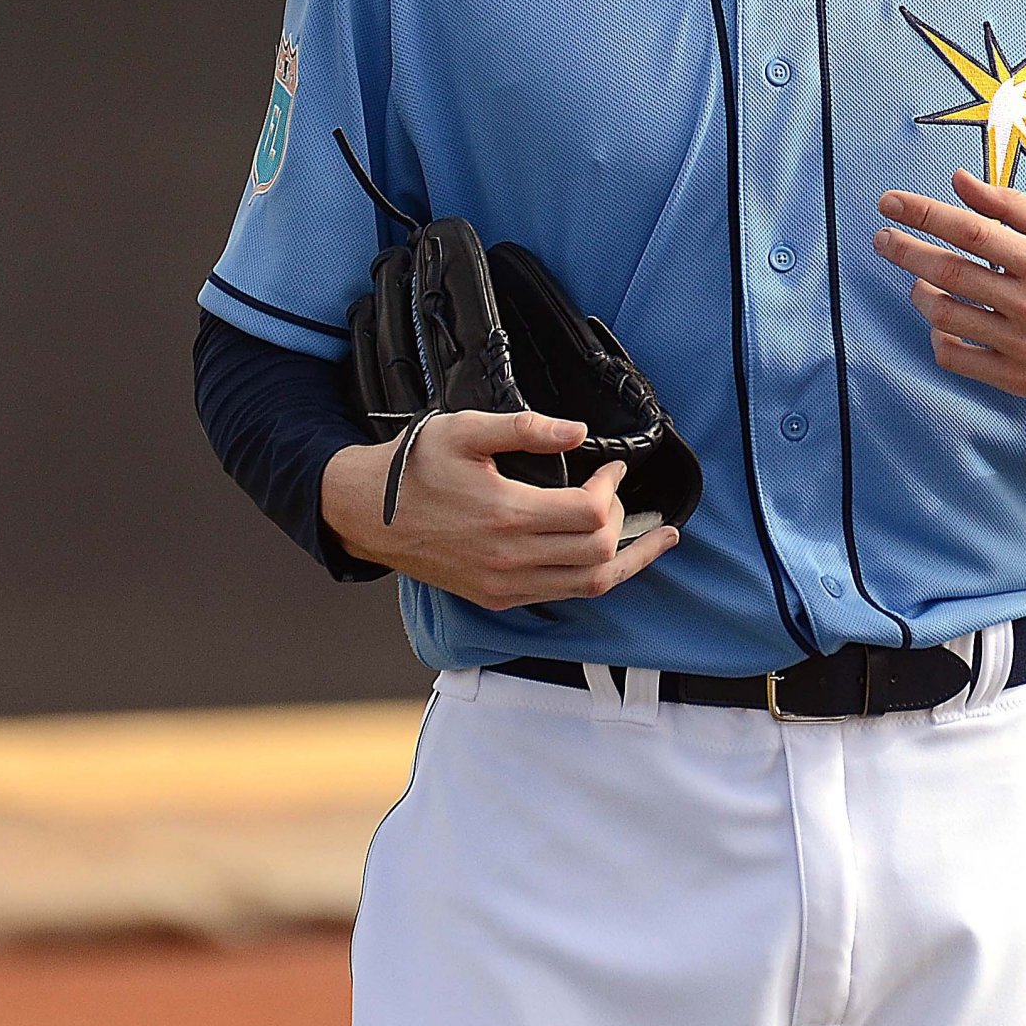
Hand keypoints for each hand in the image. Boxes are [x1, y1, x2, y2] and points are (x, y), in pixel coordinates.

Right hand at [319, 411, 678, 611]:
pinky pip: (562, 594)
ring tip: (657, 540)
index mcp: (506, 515)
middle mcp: (510, 559)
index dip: (611, 487)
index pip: (590, 514)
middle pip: (599, 553)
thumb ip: (526, 428)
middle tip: (616, 491)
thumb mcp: (466, 430)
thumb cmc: (416, 466)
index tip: (612, 467)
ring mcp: (505, 585)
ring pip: (590, 586)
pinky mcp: (497, 597)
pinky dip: (594, 577)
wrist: (368, 515)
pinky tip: (607, 557)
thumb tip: (579, 432)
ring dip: (628, 561)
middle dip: (622, 519)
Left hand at [875, 169, 1025, 427]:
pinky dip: (940, 339)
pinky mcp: (1021, 381)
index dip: (924, 213)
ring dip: (921, 292)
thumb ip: (1017, 209)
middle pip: (948, 273)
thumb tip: (962, 182)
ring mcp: (1024, 348)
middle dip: (905, 250)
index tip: (891, 202)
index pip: (970, 231)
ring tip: (918, 278)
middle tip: (883, 237)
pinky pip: (959, 360)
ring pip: (946, 318)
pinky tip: (944, 323)